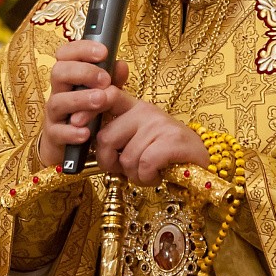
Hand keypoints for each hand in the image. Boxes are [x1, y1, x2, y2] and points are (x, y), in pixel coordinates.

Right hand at [38, 40, 128, 167]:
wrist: (70, 147)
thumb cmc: (88, 114)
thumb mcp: (103, 94)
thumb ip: (113, 80)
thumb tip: (122, 65)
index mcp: (69, 77)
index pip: (66, 54)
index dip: (82, 49)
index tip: (103, 52)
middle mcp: (58, 92)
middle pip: (58, 72)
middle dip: (82, 72)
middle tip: (105, 80)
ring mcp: (55, 114)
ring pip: (57, 101)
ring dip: (80, 99)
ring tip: (101, 101)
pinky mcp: (54, 135)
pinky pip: (58, 132)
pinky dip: (71, 132)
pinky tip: (87, 132)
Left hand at [94, 94, 209, 185]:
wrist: (201, 161)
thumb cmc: (164, 153)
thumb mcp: (137, 139)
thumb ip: (115, 135)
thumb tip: (84, 141)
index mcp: (134, 107)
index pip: (106, 97)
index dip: (87, 110)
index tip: (74, 123)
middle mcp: (145, 110)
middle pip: (106, 138)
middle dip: (110, 163)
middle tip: (125, 170)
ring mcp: (159, 124)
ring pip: (126, 157)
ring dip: (133, 175)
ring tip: (148, 173)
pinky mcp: (172, 141)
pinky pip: (144, 164)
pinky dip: (147, 178)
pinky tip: (156, 176)